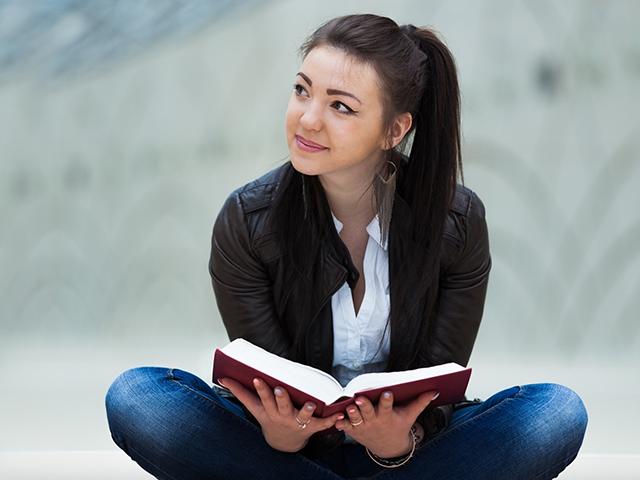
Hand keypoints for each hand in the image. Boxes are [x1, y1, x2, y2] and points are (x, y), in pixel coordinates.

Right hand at [219, 377, 344, 452]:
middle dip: (280, 398)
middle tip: (280, 389)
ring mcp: (297, 422)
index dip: (260, 390)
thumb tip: (222, 379)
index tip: (257, 378)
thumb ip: (240, 392)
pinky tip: (339, 414)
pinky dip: (331, 420)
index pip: (262, 399)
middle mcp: (282, 417)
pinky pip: (322, 424)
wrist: (283, 443)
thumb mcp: (254, 407)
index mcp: (268, 411)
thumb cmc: (269, 417)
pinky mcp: (311, 427)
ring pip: (302, 416)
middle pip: (281, 406)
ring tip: (310, 403)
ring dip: (306, 411)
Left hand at [335, 390, 438, 457]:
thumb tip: (434, 390)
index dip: (387, 400)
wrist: (388, 446)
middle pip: (368, 412)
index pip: (387, 406)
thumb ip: (420, 402)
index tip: (388, 393)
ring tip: (350, 407)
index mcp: (387, 415)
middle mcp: (374, 421)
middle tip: (360, 399)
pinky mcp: (354, 429)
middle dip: (364, 406)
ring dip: (352, 414)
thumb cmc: (399, 424)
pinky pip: (346, 426)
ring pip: (356, 419)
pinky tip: (337, 418)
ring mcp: (363, 426)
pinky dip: (341, 423)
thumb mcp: (410, 415)